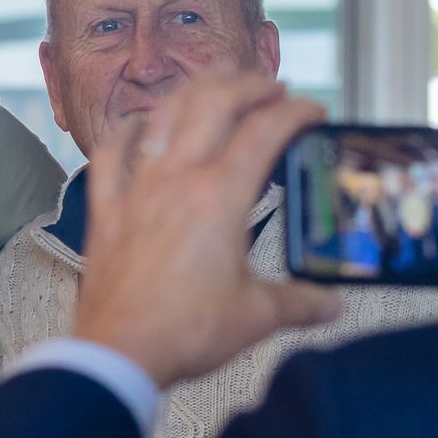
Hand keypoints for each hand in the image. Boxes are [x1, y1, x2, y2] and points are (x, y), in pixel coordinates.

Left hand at [69, 74, 337, 386]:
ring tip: (216, 86)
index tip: (313, 111)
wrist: (119, 353)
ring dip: (193, 92)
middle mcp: (176, 181)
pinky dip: (125, 132)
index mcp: (220, 197)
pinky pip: (109, 154)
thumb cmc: (183, 332)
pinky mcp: (107, 210)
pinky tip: (137, 125)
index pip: (266, 130)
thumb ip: (301, 302)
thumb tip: (330, 304)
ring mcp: (137, 190)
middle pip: (213, 103)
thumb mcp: (257, 316)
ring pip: (163, 116)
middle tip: (269, 87)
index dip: (296, 111)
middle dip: (246, 84)